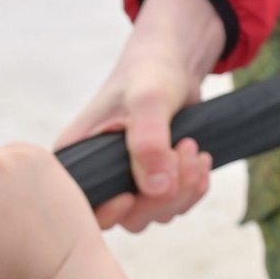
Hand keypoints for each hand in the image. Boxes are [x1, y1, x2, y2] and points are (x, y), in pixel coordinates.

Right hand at [54, 0, 223, 231]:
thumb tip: (157, 187)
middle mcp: (98, 174)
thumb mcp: (148, 100)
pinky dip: (192, 189)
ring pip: (153, 213)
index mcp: (78, 157)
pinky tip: (201, 161)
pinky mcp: (151, 182)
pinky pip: (171, 205)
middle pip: (126, 217)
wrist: (174, 61)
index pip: (84, 206)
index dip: (109, 212)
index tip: (133, 194)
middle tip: (185, 152)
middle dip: (163, 195)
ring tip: (195, 149)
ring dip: (183, 189)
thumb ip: (149, 142)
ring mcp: (126, 181)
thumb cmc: (150, 71)